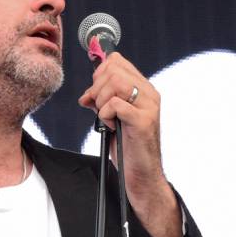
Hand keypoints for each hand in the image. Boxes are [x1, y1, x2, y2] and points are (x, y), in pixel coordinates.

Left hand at [78, 51, 181, 236]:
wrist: (140, 174)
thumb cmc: (127, 147)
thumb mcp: (112, 117)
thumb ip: (103, 100)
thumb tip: (86, 94)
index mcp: (143, 88)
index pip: (116, 61)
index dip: (98, 75)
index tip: (95, 95)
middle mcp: (149, 93)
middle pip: (113, 70)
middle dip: (96, 88)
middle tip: (96, 108)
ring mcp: (149, 106)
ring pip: (115, 83)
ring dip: (101, 101)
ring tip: (105, 117)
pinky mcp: (144, 121)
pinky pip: (115, 105)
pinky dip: (105, 115)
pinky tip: (111, 127)